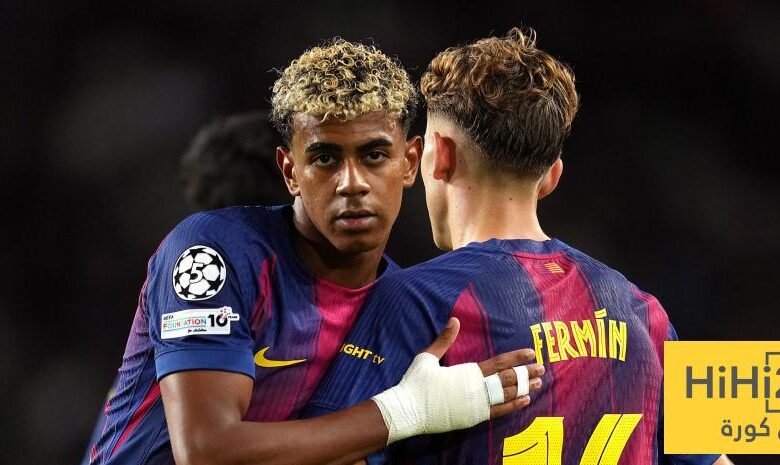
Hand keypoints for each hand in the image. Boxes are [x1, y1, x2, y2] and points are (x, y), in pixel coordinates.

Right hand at [424, 317, 543, 418]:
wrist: (409, 410)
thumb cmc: (416, 382)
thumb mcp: (428, 356)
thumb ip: (444, 339)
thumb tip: (454, 320)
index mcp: (468, 372)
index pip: (499, 362)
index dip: (516, 357)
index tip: (531, 352)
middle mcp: (477, 388)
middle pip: (508, 379)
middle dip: (526, 373)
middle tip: (541, 368)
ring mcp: (477, 405)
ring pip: (507, 395)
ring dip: (524, 388)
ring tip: (537, 383)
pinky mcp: (474, 418)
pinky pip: (499, 412)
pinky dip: (513, 406)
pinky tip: (525, 401)